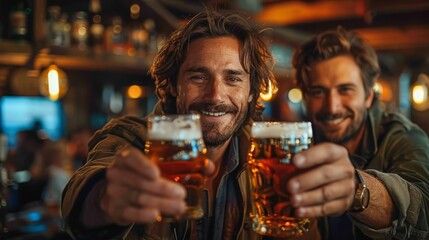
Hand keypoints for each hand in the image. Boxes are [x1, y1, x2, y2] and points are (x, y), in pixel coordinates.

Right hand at [100, 147, 214, 224]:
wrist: (115, 193)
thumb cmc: (142, 176)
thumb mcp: (155, 166)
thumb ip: (182, 165)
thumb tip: (208, 167)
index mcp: (127, 158)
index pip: (132, 158)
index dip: (143, 165)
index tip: (156, 173)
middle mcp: (118, 173)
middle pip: (141, 182)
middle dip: (163, 189)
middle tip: (181, 194)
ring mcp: (114, 192)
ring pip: (138, 197)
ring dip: (160, 203)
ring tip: (178, 206)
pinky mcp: (115, 209)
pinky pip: (130, 213)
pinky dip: (142, 215)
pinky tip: (155, 215)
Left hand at [287, 142, 355, 216]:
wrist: (344, 183)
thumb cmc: (323, 167)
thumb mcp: (315, 160)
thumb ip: (302, 163)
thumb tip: (281, 169)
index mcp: (338, 153)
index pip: (327, 151)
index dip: (310, 156)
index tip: (294, 161)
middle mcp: (345, 169)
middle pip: (326, 174)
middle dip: (306, 181)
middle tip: (290, 186)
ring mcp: (347, 187)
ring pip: (327, 193)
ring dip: (308, 198)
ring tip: (293, 200)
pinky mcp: (344, 203)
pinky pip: (327, 208)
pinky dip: (312, 211)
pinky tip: (299, 211)